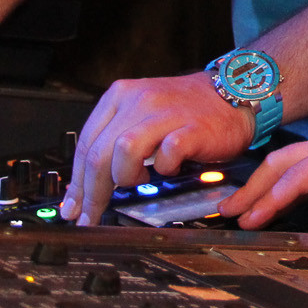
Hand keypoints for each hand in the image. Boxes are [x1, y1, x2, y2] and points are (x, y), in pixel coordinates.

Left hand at [58, 72, 253, 225]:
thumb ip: (114, 140)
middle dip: (91, 191)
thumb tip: (86, 184)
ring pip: (124, 150)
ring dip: (125, 176)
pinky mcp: (192, 128)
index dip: (76, 182)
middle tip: (91, 214)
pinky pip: (167, 154)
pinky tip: (167, 169)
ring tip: (137, 181)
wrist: (234, 92)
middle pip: (99, 152)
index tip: (73, 206)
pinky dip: (163, 168)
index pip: (86, 143)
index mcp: (121, 96)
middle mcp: (140, 100)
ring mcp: (166, 113)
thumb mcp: (142, 113)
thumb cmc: (188, 109)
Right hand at [218, 129, 307, 229]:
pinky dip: (273, 179)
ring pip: (284, 161)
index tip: (252, 219)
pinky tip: (265, 194)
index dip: (276, 197)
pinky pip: (294, 163)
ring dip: (258, 182)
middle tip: (227, 212)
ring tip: (234, 205)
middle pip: (281, 163)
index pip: (301, 175)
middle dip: (253, 188)